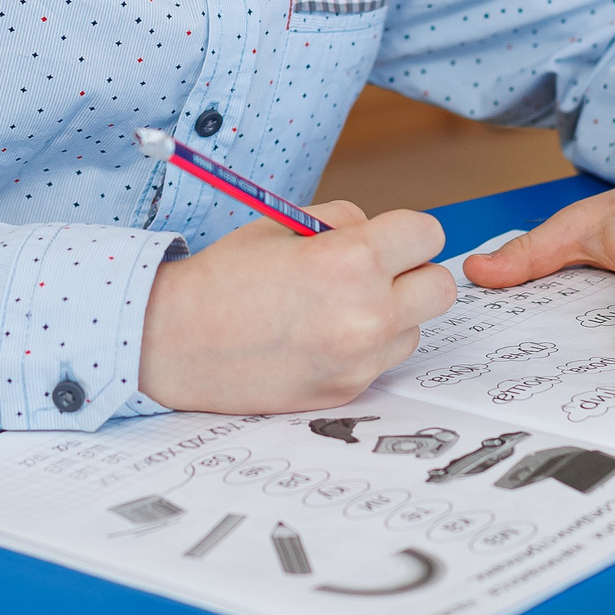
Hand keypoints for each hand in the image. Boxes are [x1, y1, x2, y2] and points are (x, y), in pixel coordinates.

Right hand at [139, 203, 458, 411]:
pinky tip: (319, 337)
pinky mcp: (348, 391)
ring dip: (391, 314)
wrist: (175, 342)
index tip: (388, 238)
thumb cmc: (223, 277)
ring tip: (336, 308)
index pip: (428, 236)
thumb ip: (343, 223)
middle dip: (412, 273)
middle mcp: (366, 313)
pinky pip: (383, 360)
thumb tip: (380, 233)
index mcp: (352, 260)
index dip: (407, 232)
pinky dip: (365, 346)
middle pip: (439, 288)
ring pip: (415, 328)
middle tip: (374, 271)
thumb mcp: (283, 225)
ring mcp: (360, 360)